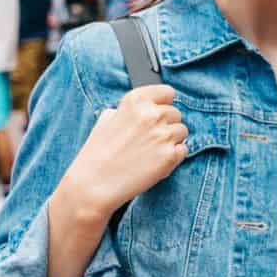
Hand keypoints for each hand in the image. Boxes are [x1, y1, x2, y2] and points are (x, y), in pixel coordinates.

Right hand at [57, 85, 187, 221]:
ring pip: (182, 131)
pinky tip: (156, 162)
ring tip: (151, 152)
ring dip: (171, 141)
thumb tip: (142, 109)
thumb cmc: (97, 154)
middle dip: (166, 125)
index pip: (167, 92)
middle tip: (150, 139)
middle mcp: (152, 114)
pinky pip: (183, 150)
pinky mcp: (170, 156)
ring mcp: (163, 135)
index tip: (159, 112)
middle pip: (176, 113)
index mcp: (135, 100)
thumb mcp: (106, 120)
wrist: (94, 184)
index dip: (163, 103)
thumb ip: (126, 110)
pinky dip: (174, 156)